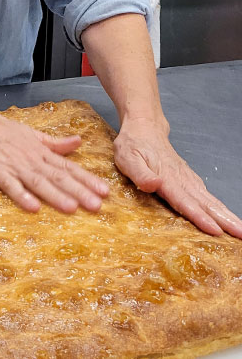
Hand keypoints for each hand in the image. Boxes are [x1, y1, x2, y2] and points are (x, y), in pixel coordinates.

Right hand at [0, 108, 109, 213]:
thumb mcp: (30, 133)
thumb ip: (54, 142)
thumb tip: (78, 142)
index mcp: (40, 151)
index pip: (68, 167)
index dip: (87, 179)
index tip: (105, 191)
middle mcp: (31, 159)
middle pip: (58, 177)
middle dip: (79, 191)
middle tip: (97, 205)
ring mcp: (13, 165)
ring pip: (38, 182)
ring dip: (56, 195)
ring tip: (73, 208)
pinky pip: (10, 185)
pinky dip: (22, 195)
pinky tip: (33, 207)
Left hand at [114, 118, 241, 238]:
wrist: (144, 127)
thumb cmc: (133, 145)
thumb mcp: (127, 158)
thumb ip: (141, 174)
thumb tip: (153, 185)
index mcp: (167, 178)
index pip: (185, 201)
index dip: (200, 217)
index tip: (215, 230)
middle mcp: (182, 179)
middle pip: (205, 203)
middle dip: (224, 220)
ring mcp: (187, 179)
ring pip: (210, 200)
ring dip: (226, 215)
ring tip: (240, 230)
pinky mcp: (189, 179)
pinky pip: (206, 196)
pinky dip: (219, 208)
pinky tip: (225, 217)